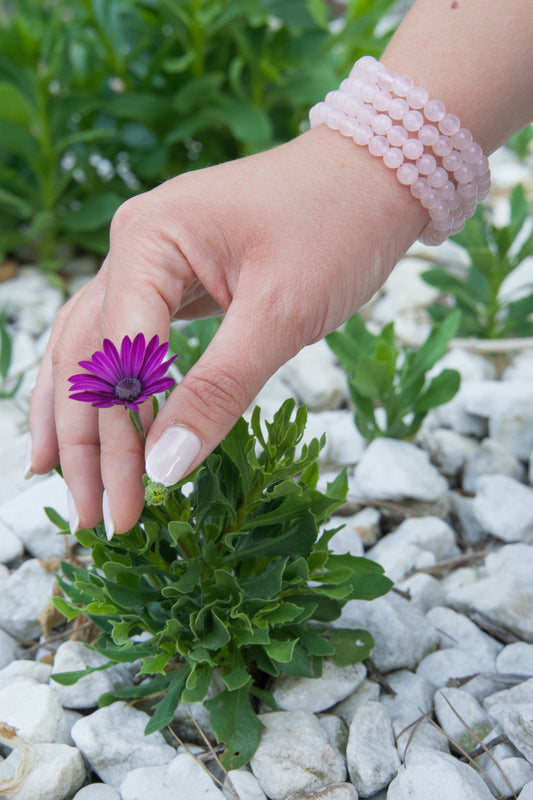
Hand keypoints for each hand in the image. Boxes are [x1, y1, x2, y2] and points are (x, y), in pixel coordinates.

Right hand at [28, 126, 425, 534]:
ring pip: (92, 347)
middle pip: (88, 355)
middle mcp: (134, 245)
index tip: (128, 505)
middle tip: (93, 516)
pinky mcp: (175, 278)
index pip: (117, 357)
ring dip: (78, 416)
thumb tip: (164, 468)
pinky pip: (125, 336)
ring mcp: (150, 259)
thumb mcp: (282, 313)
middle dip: (88, 441)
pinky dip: (108, 384)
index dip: (117, 439)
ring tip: (55, 476)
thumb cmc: (338, 225)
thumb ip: (220, 389)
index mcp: (148, 240)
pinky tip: (91, 418)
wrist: (379, 172)